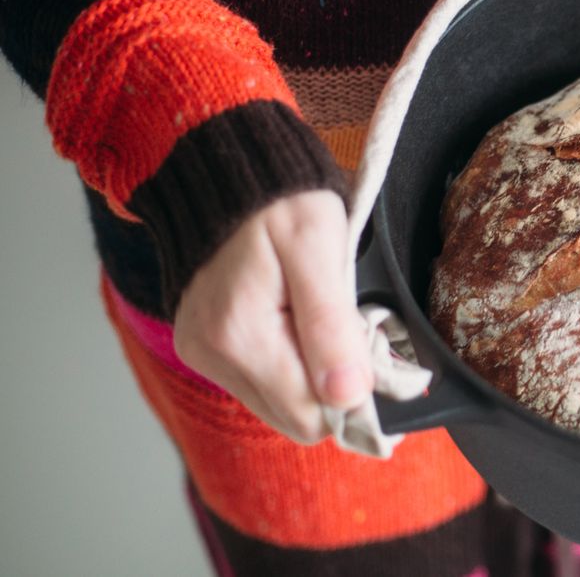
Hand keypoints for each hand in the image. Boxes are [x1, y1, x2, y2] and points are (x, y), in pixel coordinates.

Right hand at [174, 190, 372, 443]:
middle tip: (347, 328)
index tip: (369, 353)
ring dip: (310, 372)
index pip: (310, 417)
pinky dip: (287, 360)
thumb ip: (332, 325)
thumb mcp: (319, 247)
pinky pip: (260, 380)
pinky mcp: (203, 346)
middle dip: (332, 384)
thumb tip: (348, 396)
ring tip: (315, 315)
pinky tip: (292, 317)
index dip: (351, 395)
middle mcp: (211, 354)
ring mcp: (203, 353)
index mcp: (239, 335)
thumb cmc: (279, 199)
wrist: (227, 167)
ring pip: (279, 403)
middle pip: (295, 417)